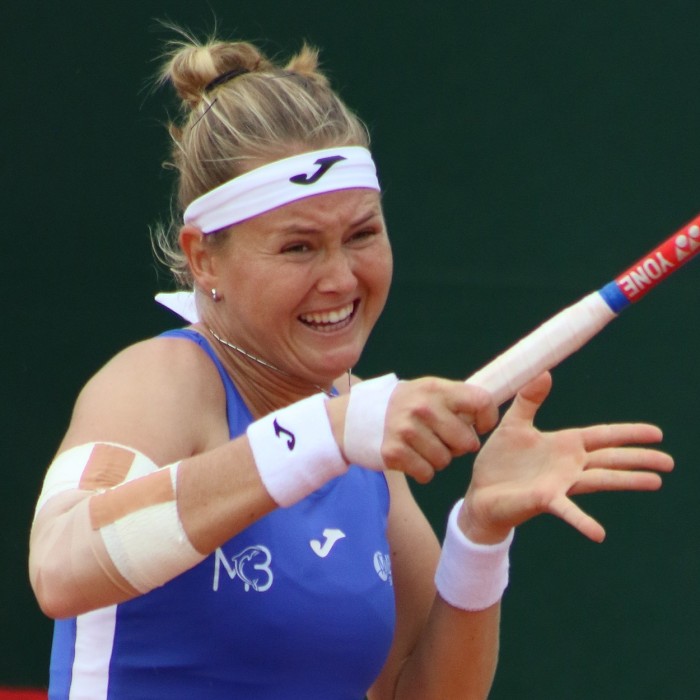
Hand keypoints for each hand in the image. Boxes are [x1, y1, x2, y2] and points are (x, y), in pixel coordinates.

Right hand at [381, 377, 498, 482]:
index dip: (488, 418)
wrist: (360, 416)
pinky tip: (413, 457)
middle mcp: (422, 408)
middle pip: (466, 442)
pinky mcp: (394, 452)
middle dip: (460, 445)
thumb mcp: (431, 390)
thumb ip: (458, 398)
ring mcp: (406, 430)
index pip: (481, 402)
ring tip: (426, 446)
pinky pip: (427, 473)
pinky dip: (423, 471)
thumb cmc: (407, 404)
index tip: (481, 425)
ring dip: (440, 459)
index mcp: (436, 389)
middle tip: (445, 438)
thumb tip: (491, 410)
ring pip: (446, 461)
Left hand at [461, 372, 673, 543]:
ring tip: (656, 482)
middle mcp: (568, 465)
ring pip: (600, 480)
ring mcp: (560, 484)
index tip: (656, 433)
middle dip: (639, 458)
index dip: (628, 433)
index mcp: (564, 445)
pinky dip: (583, 522)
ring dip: (627, 481)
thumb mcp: (513, 424)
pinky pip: (567, 510)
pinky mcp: (545, 499)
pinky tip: (599, 534)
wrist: (480, 491)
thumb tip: (544, 372)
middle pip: (610, 458)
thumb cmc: (499, 461)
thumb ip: (529, 400)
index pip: (603, 436)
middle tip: (670, 462)